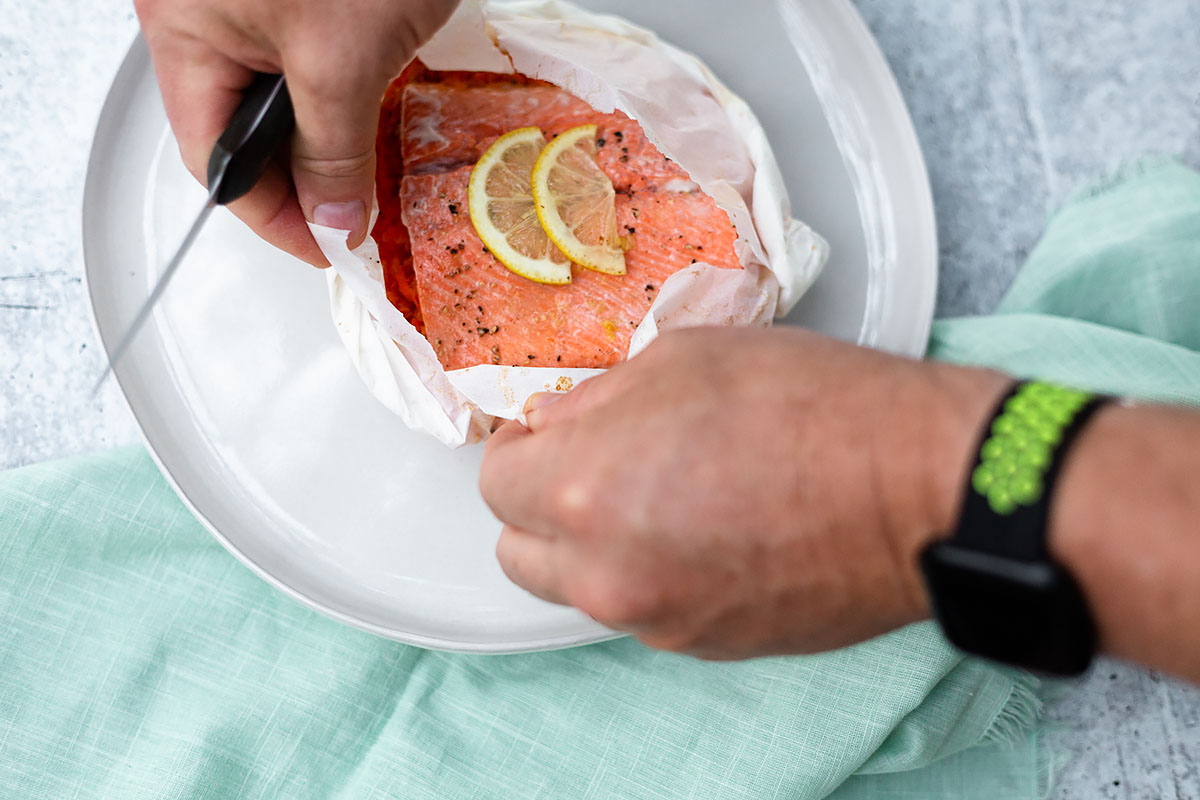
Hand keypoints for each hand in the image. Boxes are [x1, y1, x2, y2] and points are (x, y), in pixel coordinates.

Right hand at [135, 0, 460, 264]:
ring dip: (331, 137)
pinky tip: (380, 109)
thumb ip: (333, 152)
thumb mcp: (343, 62)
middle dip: (304, 180)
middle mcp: (207, 12)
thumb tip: (333, 218)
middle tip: (358, 218)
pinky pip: (311, 56)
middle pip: (247, 129)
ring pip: (282, 95)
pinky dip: (345, 92)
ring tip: (377, 169)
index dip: (274, 218)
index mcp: (186, 30)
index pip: (216, 161)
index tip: (327, 250)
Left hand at [480, 327, 1007, 659]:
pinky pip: (647, 607)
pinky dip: (655, 571)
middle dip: (544, 503)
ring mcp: (657, 619)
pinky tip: (712, 527)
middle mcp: (606, 575)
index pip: (497, 483)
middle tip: (597, 459)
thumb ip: (596, 399)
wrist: (919, 487)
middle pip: (521, 550)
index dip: (521, 446)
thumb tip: (555, 423)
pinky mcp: (706, 644)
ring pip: (583, 585)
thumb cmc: (813, 406)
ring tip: (666, 491)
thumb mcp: (684, 359)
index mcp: (583, 493)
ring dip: (598, 542)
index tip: (552, 428)